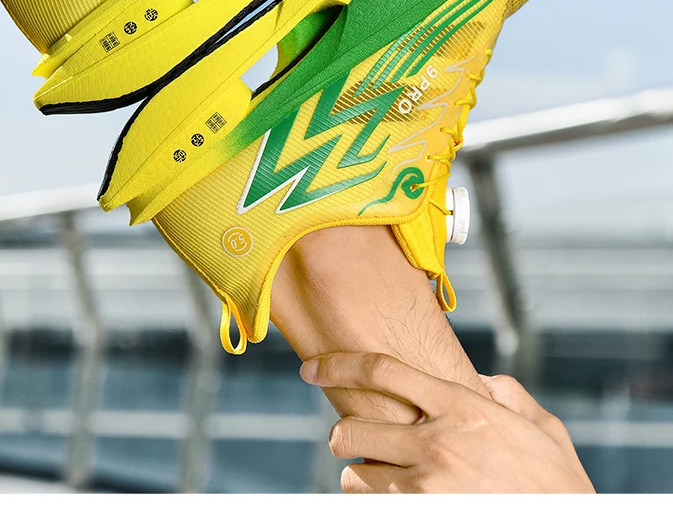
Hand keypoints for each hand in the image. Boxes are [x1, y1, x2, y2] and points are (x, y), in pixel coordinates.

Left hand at [300, 352, 594, 493]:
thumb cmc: (560, 484)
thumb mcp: (541, 425)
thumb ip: (504, 393)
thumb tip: (478, 381)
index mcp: (461, 406)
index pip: (381, 370)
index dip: (337, 364)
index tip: (311, 367)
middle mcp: (437, 443)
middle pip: (351, 428)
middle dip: (344, 434)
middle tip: (351, 438)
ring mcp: (428, 490)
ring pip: (355, 478)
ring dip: (360, 476)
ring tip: (381, 478)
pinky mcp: (422, 520)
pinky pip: (374, 511)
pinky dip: (376, 506)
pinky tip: (396, 500)